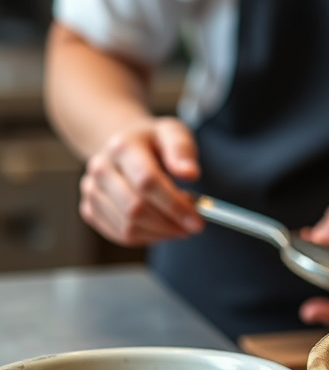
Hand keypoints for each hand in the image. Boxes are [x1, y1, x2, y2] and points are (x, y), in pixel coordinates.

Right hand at [79, 117, 203, 246]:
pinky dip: (146, 237)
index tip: (197, 220)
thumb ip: (182, 150)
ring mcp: (92, 190)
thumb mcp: (173, 133)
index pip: (147, 182)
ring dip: (159, 233)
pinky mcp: (90, 209)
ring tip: (180, 225)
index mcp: (122, 147)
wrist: (123, 143)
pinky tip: (163, 228)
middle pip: (134, 208)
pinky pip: (119, 234)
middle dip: (168, 223)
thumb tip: (190, 174)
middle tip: (192, 226)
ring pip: (126, 226)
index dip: (174, 205)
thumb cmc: (153, 140)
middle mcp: (101, 169)